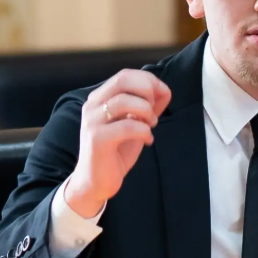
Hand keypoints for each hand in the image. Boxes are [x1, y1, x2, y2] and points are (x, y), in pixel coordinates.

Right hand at [65, 70, 170, 216]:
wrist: (96, 182)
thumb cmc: (116, 150)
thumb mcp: (135, 123)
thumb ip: (148, 106)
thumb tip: (165, 90)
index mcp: (100, 98)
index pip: (125, 75)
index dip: (148, 80)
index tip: (162, 94)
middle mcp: (93, 105)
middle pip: (122, 80)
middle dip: (147, 91)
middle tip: (154, 110)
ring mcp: (93, 121)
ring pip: (124, 101)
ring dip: (146, 112)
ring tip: (151, 125)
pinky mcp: (97, 139)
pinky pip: (127, 126)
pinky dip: (144, 131)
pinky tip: (148, 140)